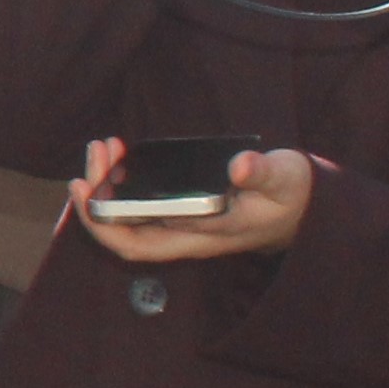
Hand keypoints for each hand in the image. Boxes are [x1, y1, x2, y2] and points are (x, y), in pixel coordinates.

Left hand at [71, 135, 315, 263]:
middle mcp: (185, 237)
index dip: (105, 219)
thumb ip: (263, 173)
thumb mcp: (284, 179)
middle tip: (97, 151)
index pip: (140, 242)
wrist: (300, 208)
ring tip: (105, 145)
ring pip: (129, 218)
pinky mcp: (182, 208)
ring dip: (108, 184)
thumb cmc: (289, 195)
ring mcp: (181, 225)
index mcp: (205, 237)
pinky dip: (124, 179)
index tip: (88, 183)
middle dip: (97, 199)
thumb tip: (239, 166)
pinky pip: (140, 203)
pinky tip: (122, 152)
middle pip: (123, 234)